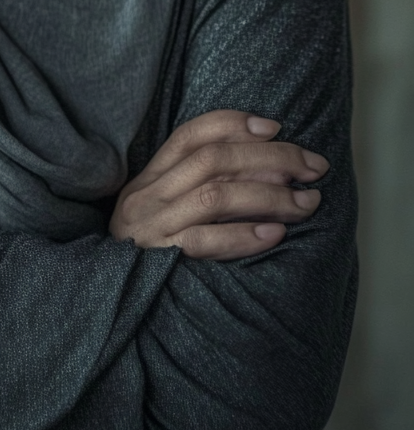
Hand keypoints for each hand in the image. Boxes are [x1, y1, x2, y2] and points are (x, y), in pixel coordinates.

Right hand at [110, 110, 328, 259]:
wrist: (114, 305)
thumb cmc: (154, 254)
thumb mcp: (166, 211)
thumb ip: (200, 187)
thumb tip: (272, 164)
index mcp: (149, 178)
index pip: (191, 134)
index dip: (234, 125)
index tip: (276, 128)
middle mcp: (148, 196)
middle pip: (213, 160)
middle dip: (271, 157)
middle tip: (314, 167)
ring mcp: (153, 227)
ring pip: (215, 196)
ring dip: (269, 194)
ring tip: (306, 203)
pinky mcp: (161, 260)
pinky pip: (206, 242)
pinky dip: (244, 235)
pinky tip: (276, 233)